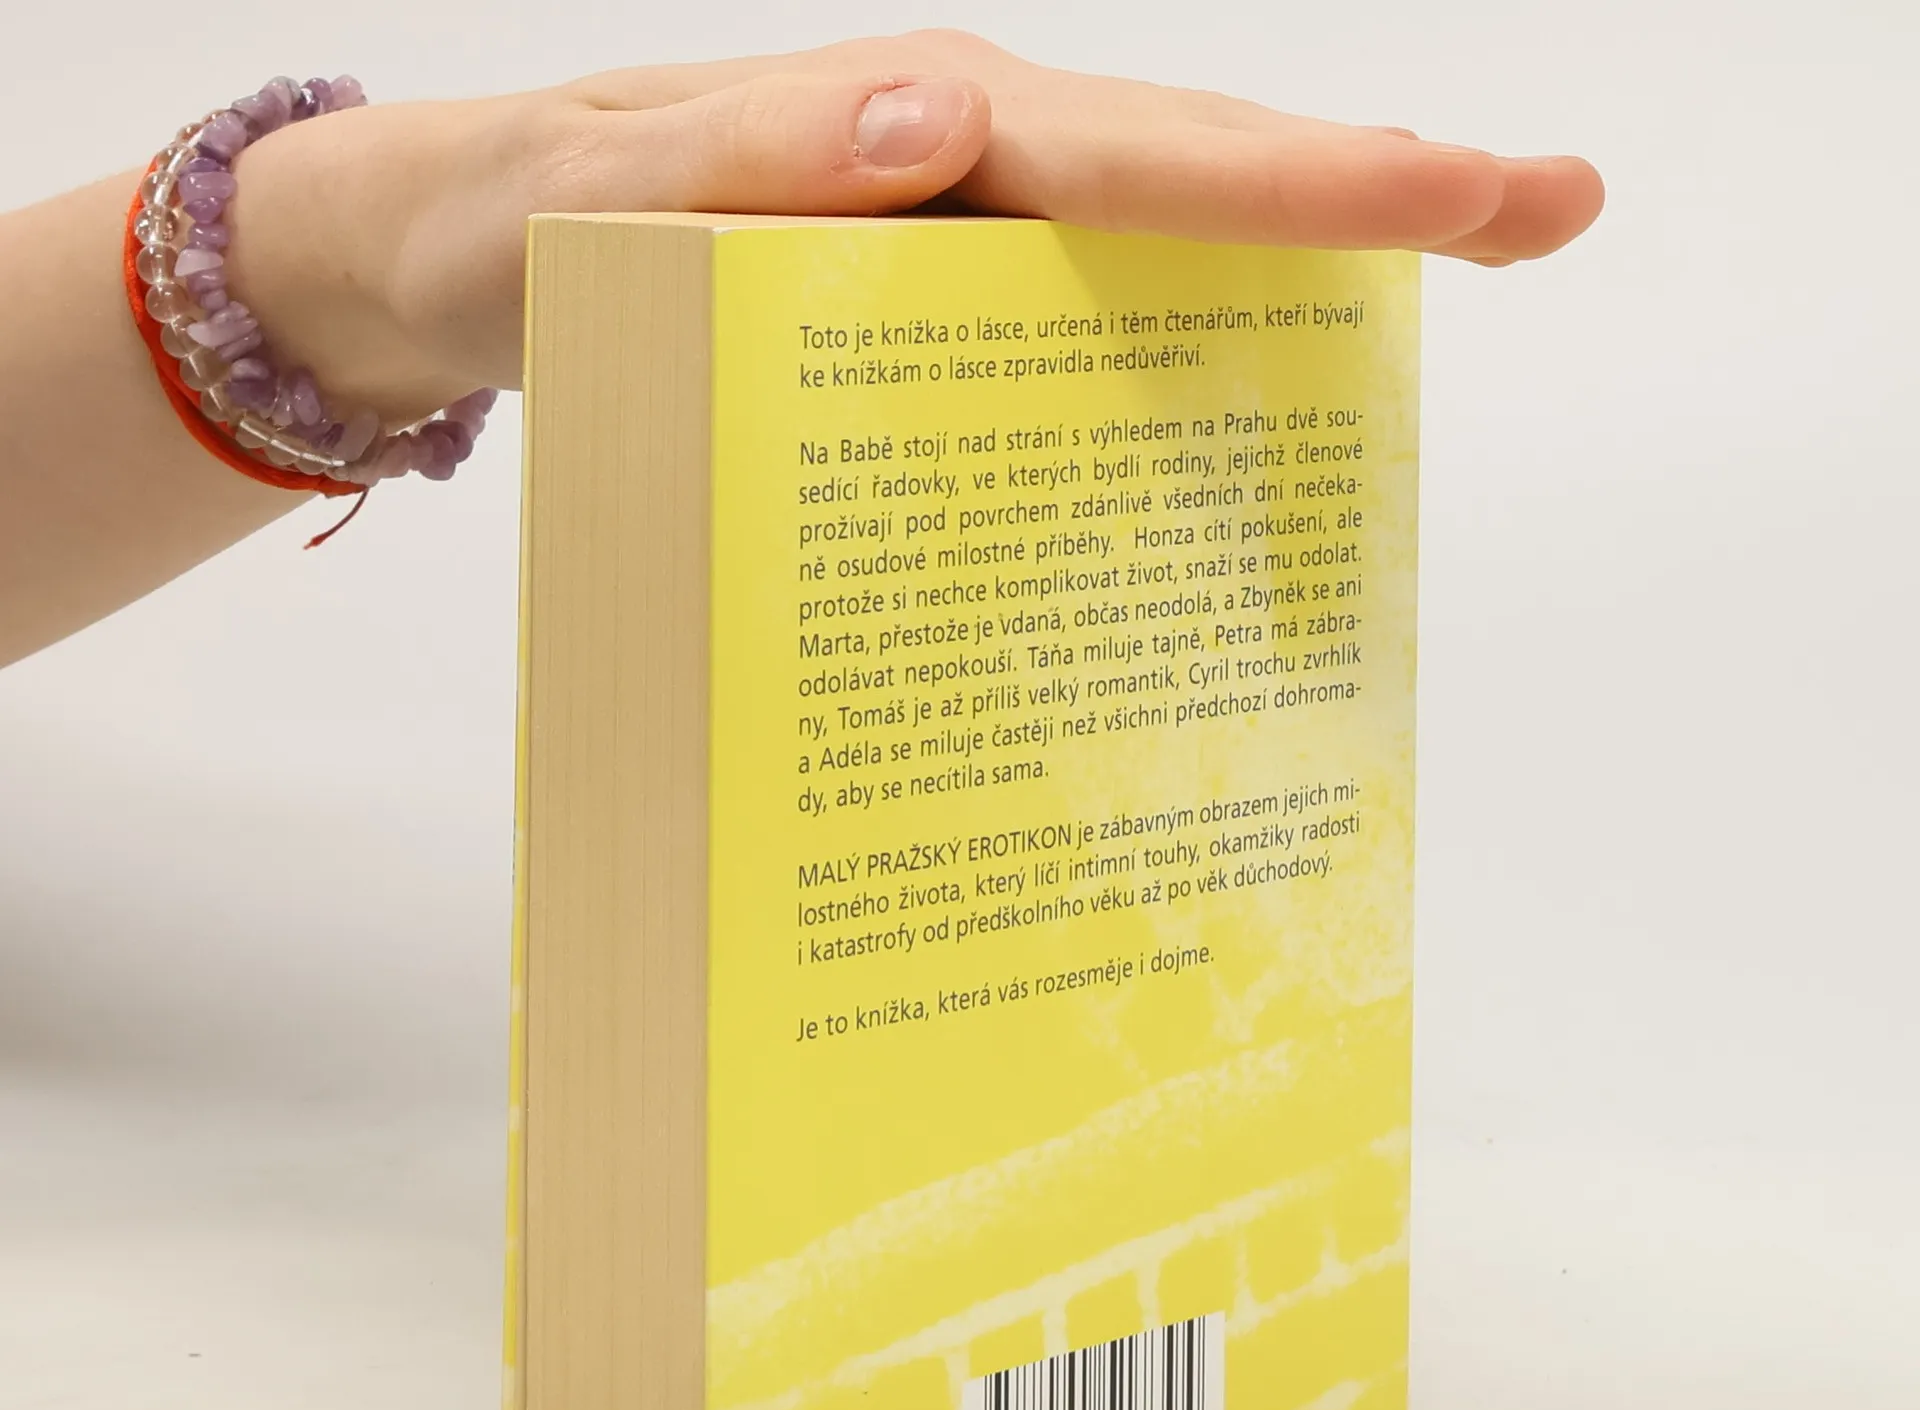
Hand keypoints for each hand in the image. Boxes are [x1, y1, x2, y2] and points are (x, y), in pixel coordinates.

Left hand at [228, 31, 1604, 422]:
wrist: (440, 271)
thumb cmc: (506, 228)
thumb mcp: (596, 193)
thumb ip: (755, 158)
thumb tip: (949, 126)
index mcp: (908, 134)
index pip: (1135, 156)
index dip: (1307, 179)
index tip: (1470, 191)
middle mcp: (954, 175)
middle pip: (1194, 179)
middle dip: (1377, 190)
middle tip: (1554, 203)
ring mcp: (951, 249)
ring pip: (1157, 250)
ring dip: (1309, 264)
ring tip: (1466, 268)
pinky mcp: (925, 323)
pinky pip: (1072, 335)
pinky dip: (1179, 354)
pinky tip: (1254, 403)